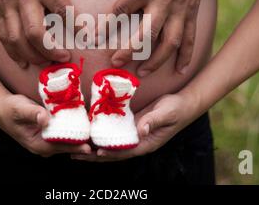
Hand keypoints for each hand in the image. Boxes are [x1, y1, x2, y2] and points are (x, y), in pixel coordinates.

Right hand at [0, 0, 93, 67]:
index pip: (60, 9)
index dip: (74, 26)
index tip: (86, 37)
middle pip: (34, 32)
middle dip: (50, 51)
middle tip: (65, 58)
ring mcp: (8, 5)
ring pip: (16, 40)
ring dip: (32, 56)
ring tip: (47, 63)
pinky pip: (3, 35)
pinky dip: (12, 52)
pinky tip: (23, 62)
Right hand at [0, 93, 90, 156]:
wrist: (2, 108)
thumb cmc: (11, 109)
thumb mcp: (20, 109)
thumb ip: (33, 113)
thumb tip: (45, 119)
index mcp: (38, 144)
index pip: (60, 147)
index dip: (74, 146)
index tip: (89, 146)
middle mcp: (44, 146)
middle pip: (67, 147)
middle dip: (83, 144)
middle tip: (100, 140)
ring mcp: (47, 140)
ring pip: (67, 141)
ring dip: (81, 137)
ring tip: (98, 134)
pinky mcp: (50, 133)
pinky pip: (65, 134)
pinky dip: (75, 131)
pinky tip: (87, 125)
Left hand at [71, 91, 202, 161]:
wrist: (183, 103)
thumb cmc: (177, 109)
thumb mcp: (166, 113)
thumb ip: (153, 121)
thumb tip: (140, 130)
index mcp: (146, 143)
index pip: (125, 151)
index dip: (110, 152)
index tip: (95, 152)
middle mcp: (138, 142)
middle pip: (114, 152)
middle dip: (94, 154)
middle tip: (75, 153)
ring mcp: (134, 136)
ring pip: (111, 144)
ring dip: (94, 146)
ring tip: (76, 147)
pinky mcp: (131, 126)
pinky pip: (114, 134)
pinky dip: (102, 134)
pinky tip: (90, 131)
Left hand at [95, 0, 221, 75]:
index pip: (122, 9)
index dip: (107, 25)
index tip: (93, 39)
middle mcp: (164, 0)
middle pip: (148, 33)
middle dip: (132, 50)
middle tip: (116, 63)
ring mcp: (180, 8)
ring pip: (170, 41)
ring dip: (158, 60)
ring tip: (143, 73)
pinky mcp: (192, 11)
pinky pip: (190, 37)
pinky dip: (186, 55)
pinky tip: (180, 70)